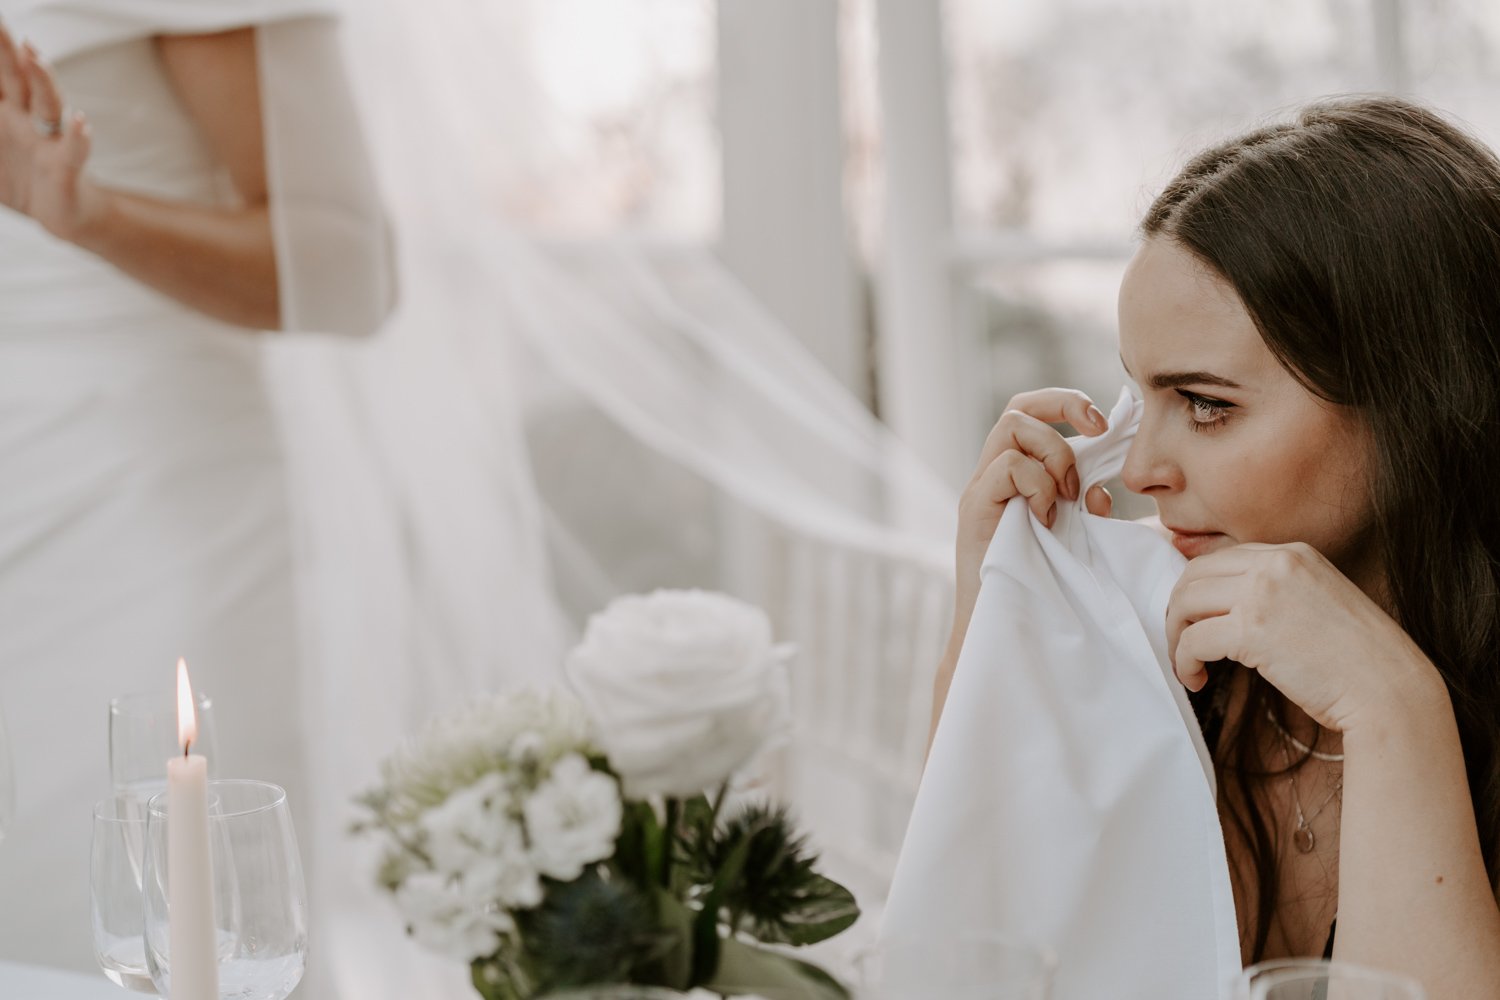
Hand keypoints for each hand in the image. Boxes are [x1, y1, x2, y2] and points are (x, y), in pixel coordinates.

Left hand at [0, 26, 99, 239]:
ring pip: (47, 102)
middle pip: (14, 76)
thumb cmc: (17, 181)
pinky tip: (80, 123)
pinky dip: (78, 137)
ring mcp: (46, 139)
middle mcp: (24, 118)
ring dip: (42, 79)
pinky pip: (73, 150)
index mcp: (0, 112)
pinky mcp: (64, 167)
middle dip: (2, 48)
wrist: (59, 214)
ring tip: (34, 55)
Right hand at [956, 388, 1111, 608]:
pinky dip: (1039, 485)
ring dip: (1055, 455)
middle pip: (1019, 407)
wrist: (1002, 634)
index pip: (1032, 414)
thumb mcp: (1078, 543)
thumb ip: (1088, 513)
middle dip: (1065, 408)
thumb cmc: (1040, 594)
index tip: (1104, 426)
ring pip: (1013, 427)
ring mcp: (980, 490)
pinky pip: (1009, 466)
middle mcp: (992, 476)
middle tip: (1097, 437)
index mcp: (1015, 478)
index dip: (1068, 405)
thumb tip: (1098, 490)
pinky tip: (1048, 520)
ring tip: (1067, 497)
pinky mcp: (974, 509)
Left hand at [1165, 541, 1438, 732]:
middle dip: (1178, 611)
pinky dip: (1184, 661)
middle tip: (1183, 642)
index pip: (1221, 559)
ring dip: (1177, 637)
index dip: (1197, 590)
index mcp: (1293, 553)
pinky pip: (1193, 640)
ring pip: (1186, 603)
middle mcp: (1276, 563)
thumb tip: (1221, 606)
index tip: (1193, 618)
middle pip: (1194, 575)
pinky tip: (1197, 678)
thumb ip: (1275, 592)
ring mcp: (1262, 593)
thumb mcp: (1316, 602)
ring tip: (1188, 664)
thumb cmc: (1355, 661)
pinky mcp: (1251, 629)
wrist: (1389, 690)